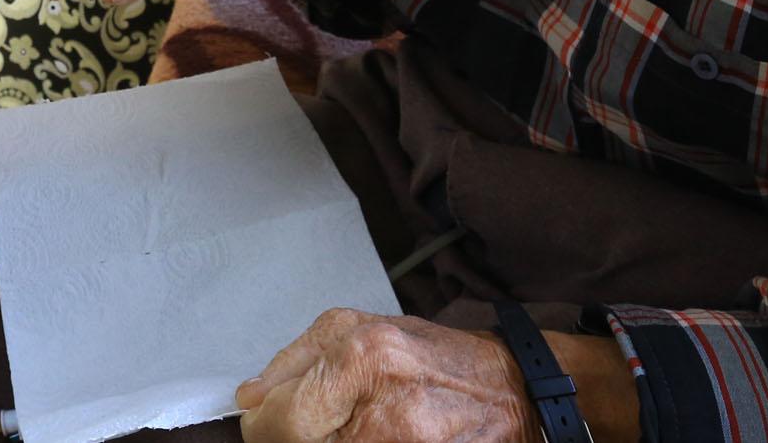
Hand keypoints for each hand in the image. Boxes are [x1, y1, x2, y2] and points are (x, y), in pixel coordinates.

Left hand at [236, 309, 637, 442]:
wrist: (517, 389)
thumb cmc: (443, 361)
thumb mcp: (368, 334)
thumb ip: (303, 361)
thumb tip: (249, 397)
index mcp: (355, 343)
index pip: (276, 409)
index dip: (263, 425)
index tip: (264, 424)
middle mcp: (375, 381)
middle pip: (294, 436)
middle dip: (289, 438)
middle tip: (304, 432)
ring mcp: (399, 427)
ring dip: (328, 442)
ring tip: (358, 427)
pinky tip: (373, 438)